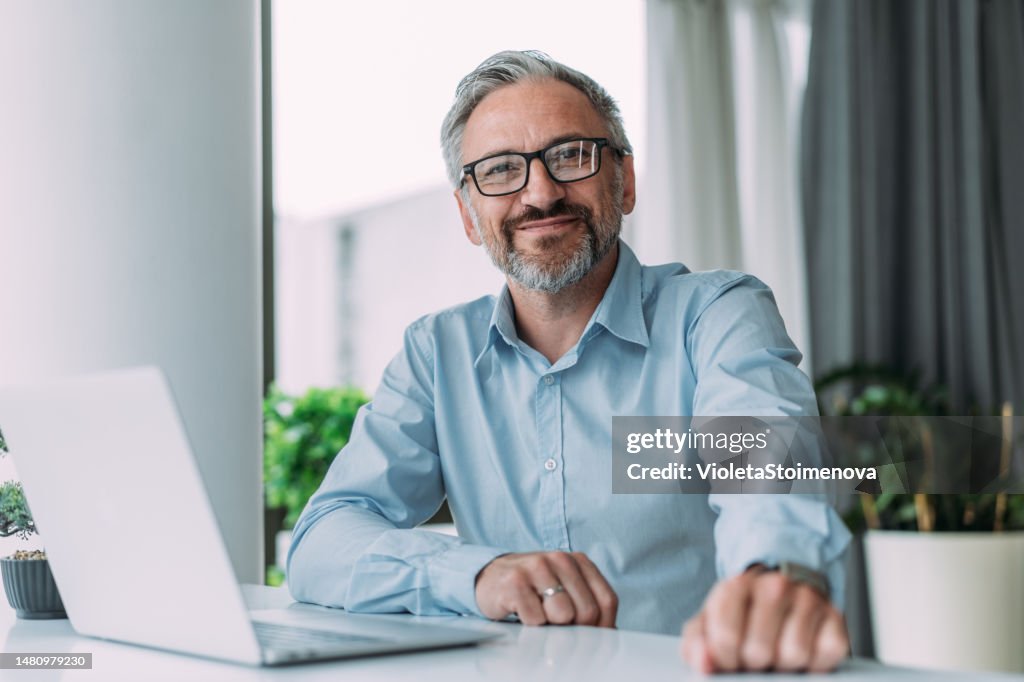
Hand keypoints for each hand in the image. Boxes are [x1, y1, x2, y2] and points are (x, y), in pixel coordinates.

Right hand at [474, 551, 617, 627]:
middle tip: (556, 627)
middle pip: (587, 612)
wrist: (490, 577)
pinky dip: (530, 625)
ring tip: (539, 616)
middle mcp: (560, 558)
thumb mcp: (565, 591)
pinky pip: (535, 620)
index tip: (590, 638)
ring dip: (550, 626)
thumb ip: (586, 606)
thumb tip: (607, 636)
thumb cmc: (533, 589)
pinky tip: (521, 613)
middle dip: (574, 629)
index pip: (607, 601)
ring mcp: (537, 567)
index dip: (603, 627)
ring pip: (563, 615)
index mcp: (578, 561)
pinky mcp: (515, 581)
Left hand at [680, 566, 847, 672]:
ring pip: (794, 655)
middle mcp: (774, 586)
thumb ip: (696, 644)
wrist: (780, 586)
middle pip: (759, 651)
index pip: (726, 638)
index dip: (725, 661)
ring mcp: (807, 599)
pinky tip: (802, 651)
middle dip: (753, 664)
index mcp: (737, 586)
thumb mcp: (709, 622)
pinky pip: (828, 654)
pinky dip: (815, 663)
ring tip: (776, 653)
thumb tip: (703, 664)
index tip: (729, 659)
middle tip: (753, 657)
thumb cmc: (741, 611)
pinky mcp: (835, 616)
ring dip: (784, 665)